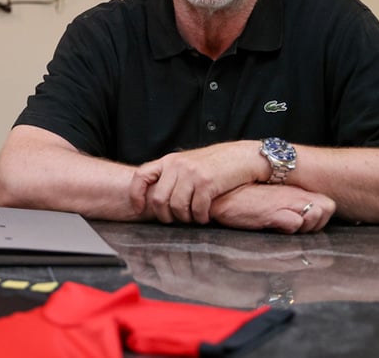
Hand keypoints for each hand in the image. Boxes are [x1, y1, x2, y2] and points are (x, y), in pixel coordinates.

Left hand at [128, 141, 262, 223]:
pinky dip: (200, 217)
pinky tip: (205, 216)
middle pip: (158, 199)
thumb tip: (157, 198)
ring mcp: (192, 173)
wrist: (243, 157)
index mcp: (169, 160)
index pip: (140, 176)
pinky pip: (196, 209)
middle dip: (165, 216)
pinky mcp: (207, 182)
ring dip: (185, 218)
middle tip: (175, 220)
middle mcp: (177, 165)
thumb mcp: (188, 164)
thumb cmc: (216, 164)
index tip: (138, 209)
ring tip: (193, 217)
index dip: (136, 195)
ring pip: (176, 207)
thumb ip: (172, 176)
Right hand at [209, 183, 335, 232]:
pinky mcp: (273, 212)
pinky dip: (287, 228)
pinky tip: (271, 225)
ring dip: (302, 226)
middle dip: (315, 223)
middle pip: (326, 210)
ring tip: (281, 224)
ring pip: (314, 216)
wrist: (220, 196)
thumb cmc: (243, 200)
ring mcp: (284, 201)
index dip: (320, 217)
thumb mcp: (271, 199)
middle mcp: (293, 193)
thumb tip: (302, 221)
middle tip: (294, 224)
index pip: (328, 204)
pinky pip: (294, 224)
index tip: (303, 221)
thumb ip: (290, 206)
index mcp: (294, 190)